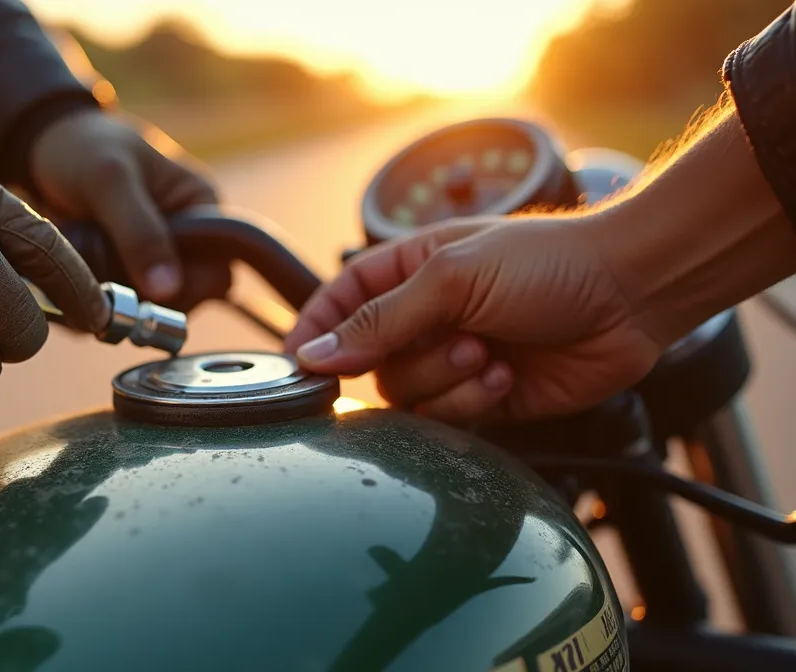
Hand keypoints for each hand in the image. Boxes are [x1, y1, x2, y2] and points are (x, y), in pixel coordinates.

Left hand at [29, 109, 223, 307]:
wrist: (44, 146)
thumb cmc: (84, 147)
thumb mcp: (111, 180)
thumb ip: (140, 232)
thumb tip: (168, 290)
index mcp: (200, 208)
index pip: (217, 273)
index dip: (188, 291)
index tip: (146, 291)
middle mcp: (184, 239)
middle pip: (184, 300)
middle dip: (145, 301)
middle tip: (107, 288)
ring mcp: (151, 259)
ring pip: (148, 308)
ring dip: (117, 303)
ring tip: (84, 274)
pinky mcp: (121, 274)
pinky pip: (117, 307)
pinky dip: (95, 303)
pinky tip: (73, 281)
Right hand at [283, 216, 663, 423]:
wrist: (632, 295)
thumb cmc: (548, 262)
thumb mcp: (453, 278)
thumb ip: (380, 321)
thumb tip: (317, 355)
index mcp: (409, 271)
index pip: (339, 303)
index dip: (318, 332)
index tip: (303, 364)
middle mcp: (425, 317)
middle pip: (371, 362)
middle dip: (412, 358)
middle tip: (462, 339)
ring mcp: (453, 359)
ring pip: (408, 395)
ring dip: (447, 379)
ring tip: (491, 353)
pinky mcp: (484, 397)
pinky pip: (447, 418)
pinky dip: (473, 401)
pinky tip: (508, 375)